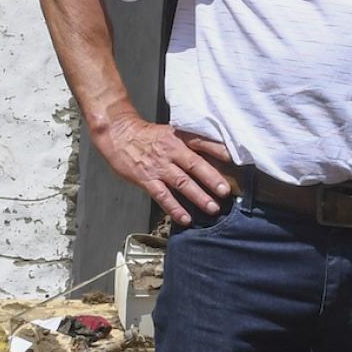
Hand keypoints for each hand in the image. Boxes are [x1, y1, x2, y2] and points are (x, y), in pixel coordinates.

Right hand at [92, 115, 234, 225]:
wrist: (119, 134)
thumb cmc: (148, 136)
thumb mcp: (171, 132)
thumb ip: (190, 144)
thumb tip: (215, 156)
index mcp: (178, 137)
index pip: (201, 142)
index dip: (218, 150)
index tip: (233, 159)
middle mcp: (170, 151)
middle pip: (195, 165)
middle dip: (212, 179)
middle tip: (225, 191)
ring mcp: (158, 166)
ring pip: (181, 182)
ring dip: (198, 196)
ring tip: (212, 208)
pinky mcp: (146, 179)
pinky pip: (162, 196)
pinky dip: (174, 208)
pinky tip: (185, 218)